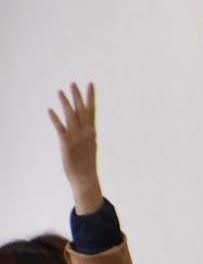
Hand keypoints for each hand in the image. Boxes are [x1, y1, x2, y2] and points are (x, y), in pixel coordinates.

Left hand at [48, 83, 100, 215]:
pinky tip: (49, 110)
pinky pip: (60, 129)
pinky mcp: (66, 144)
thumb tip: (89, 128)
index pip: (92, 110)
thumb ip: (87, 135)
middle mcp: (85, 133)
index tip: (90, 84)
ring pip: (71, 116)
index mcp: (91, 132)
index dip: (90, 97)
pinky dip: (55, 119)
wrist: (86, 180)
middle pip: (82, 110)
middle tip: (74, 83)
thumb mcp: (89, 147)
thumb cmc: (87, 165)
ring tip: (60, 91)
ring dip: (66, 103)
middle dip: (78, 96)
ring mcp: (76, 138)